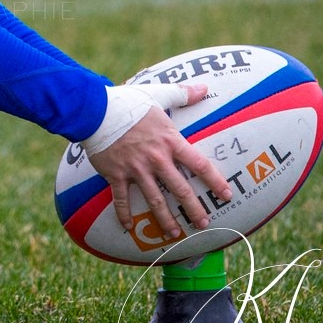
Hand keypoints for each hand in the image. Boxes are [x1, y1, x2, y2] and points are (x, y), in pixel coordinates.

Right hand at [87, 84, 233, 240]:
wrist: (96, 111)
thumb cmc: (128, 102)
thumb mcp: (158, 94)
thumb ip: (182, 94)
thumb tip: (204, 88)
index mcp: (170, 142)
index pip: (199, 165)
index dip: (215, 181)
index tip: (226, 194)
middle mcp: (156, 160)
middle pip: (180, 190)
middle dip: (194, 209)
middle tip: (204, 223)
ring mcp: (136, 170)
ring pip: (155, 200)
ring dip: (166, 219)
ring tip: (175, 234)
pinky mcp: (116, 175)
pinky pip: (121, 200)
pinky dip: (123, 214)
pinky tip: (128, 228)